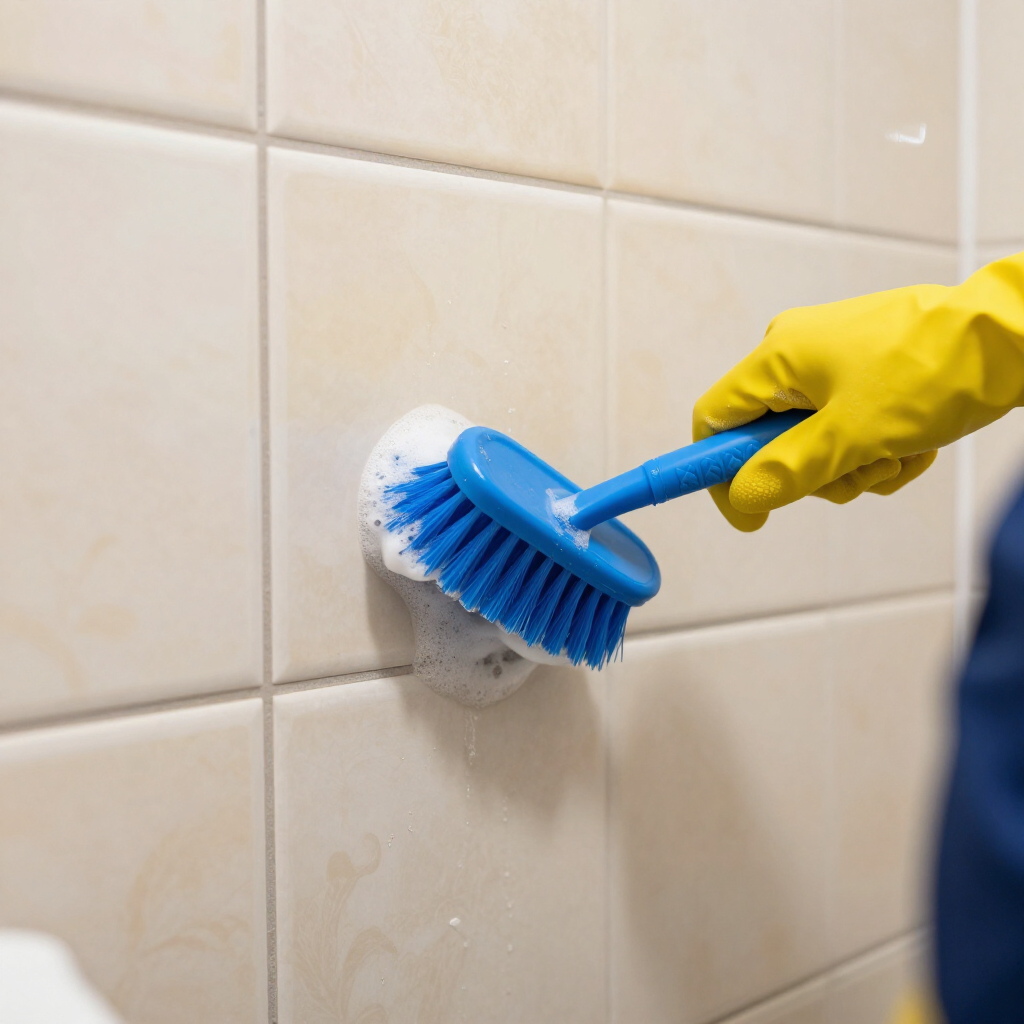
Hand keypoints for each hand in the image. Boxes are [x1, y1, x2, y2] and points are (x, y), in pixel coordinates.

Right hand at [692, 254, 1023, 530]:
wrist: (1013, 337)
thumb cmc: (934, 371)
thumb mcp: (853, 436)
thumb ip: (788, 471)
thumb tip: (744, 496)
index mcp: (778, 355)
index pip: (714, 420)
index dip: (720, 472)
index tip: (749, 512)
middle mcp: (797, 350)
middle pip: (768, 438)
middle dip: (813, 472)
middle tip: (855, 476)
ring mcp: (834, 357)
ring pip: (813, 439)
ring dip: (853, 465)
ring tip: (897, 455)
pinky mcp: (867, 367)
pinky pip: (848, 426)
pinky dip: (876, 448)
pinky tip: (913, 446)